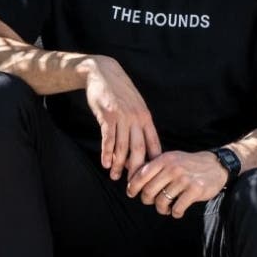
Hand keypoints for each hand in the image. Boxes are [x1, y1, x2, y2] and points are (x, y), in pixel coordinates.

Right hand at [83, 56, 161, 180]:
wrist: (103, 73)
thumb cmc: (119, 93)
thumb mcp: (135, 106)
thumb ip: (138, 125)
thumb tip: (140, 147)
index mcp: (146, 118)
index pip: (153, 144)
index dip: (153, 162)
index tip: (151, 177)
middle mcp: (136, 118)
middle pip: (139, 149)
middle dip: (136, 169)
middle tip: (133, 184)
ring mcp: (122, 116)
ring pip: (122, 146)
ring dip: (118, 164)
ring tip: (115, 176)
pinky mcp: (108, 115)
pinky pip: (108, 138)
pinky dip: (107, 152)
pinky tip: (105, 163)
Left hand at [127, 151, 229, 218]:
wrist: (216, 166)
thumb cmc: (189, 164)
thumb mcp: (171, 158)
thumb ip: (154, 166)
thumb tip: (130, 174)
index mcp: (165, 159)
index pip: (141, 175)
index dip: (132, 187)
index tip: (131, 193)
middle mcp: (173, 168)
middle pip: (149, 191)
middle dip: (147, 200)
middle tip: (152, 202)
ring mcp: (184, 179)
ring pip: (162, 202)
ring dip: (162, 209)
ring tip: (166, 208)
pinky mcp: (195, 190)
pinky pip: (177, 208)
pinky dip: (175, 213)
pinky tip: (177, 211)